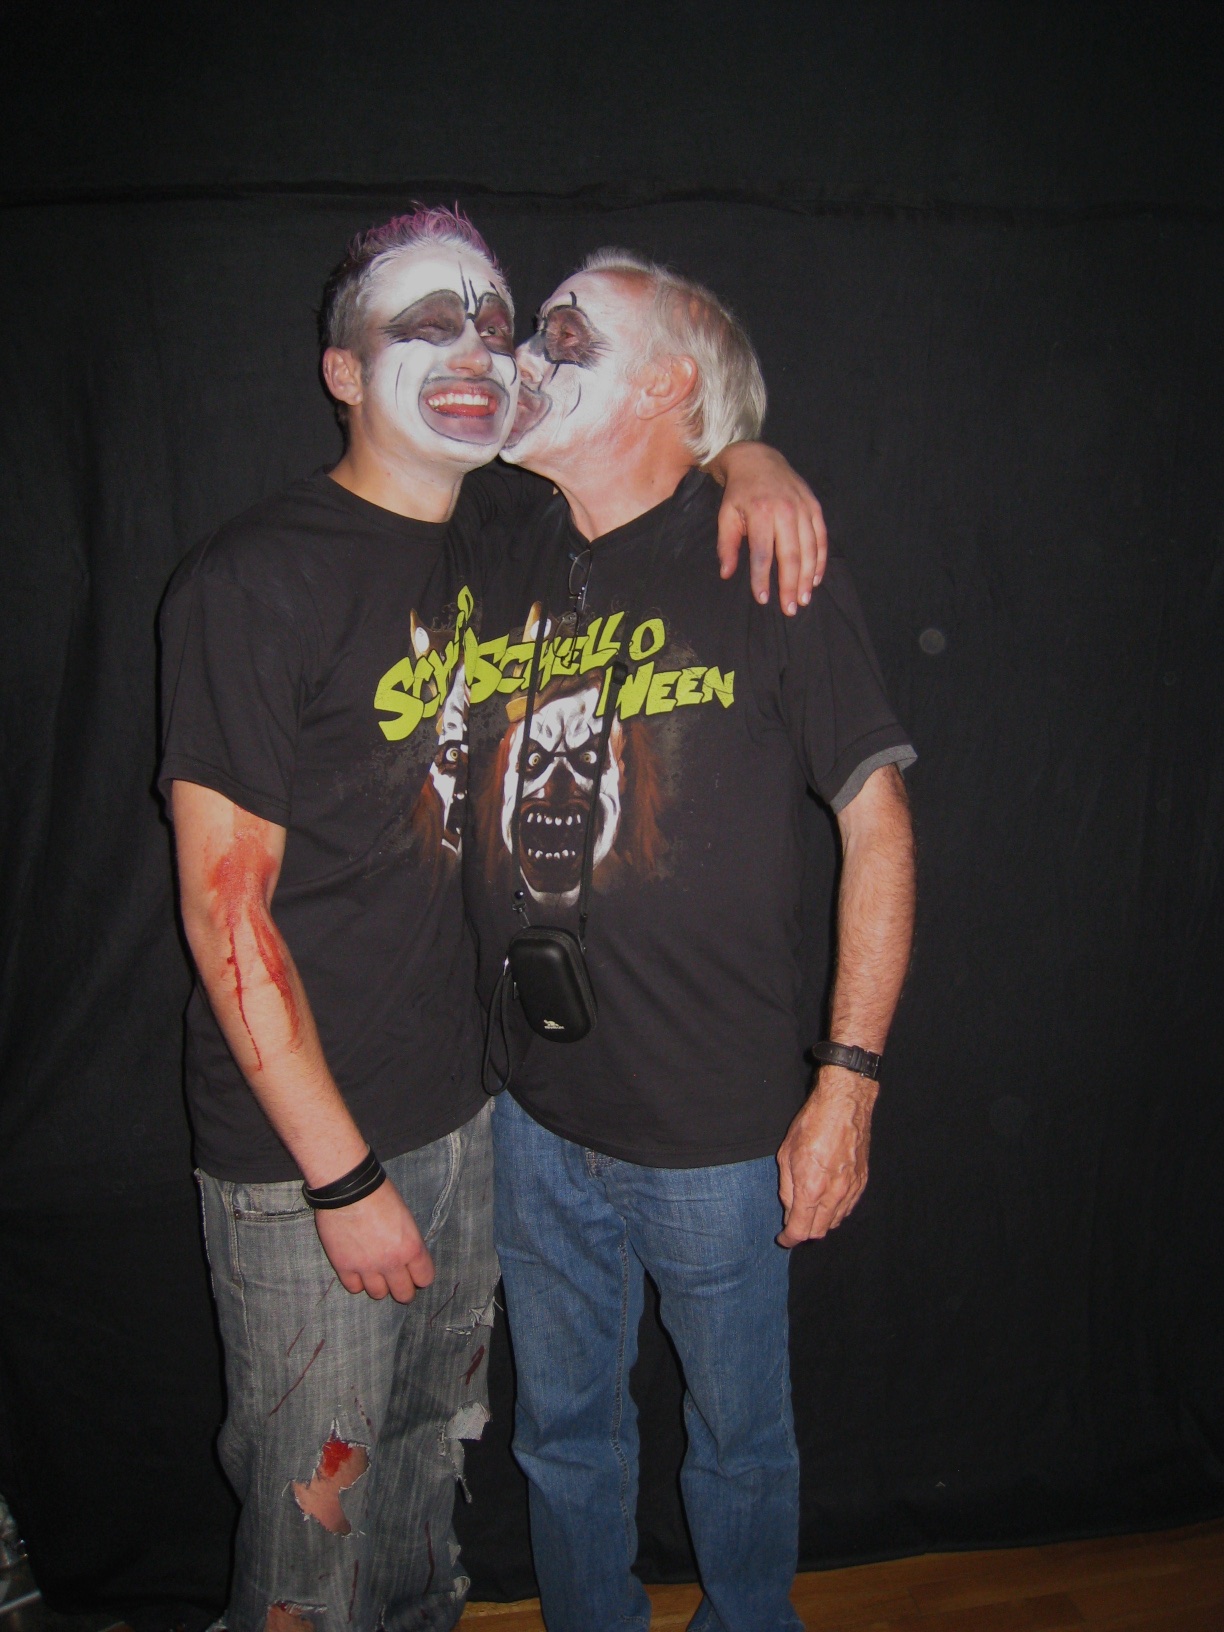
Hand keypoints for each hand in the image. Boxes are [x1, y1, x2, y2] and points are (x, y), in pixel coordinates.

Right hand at [314, 1180, 435, 1301]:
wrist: (349, 1189)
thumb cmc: (380, 1194)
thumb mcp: (405, 1217)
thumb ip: (408, 1242)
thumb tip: (407, 1257)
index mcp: (411, 1248)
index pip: (424, 1278)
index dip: (420, 1276)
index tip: (415, 1273)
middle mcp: (391, 1262)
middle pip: (403, 1294)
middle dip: (403, 1289)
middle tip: (397, 1280)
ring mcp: (367, 1267)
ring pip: (378, 1294)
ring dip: (379, 1285)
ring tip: (375, 1273)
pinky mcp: (344, 1267)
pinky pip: (354, 1288)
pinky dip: (356, 1282)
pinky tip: (357, 1270)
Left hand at [712, 442, 827, 614]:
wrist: (758, 459)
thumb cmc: (739, 493)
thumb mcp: (725, 515)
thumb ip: (726, 545)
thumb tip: (726, 573)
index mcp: (761, 512)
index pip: (762, 553)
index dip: (762, 578)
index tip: (762, 599)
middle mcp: (785, 510)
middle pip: (790, 555)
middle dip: (790, 585)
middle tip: (790, 608)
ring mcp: (803, 508)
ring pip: (809, 549)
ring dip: (808, 578)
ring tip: (804, 599)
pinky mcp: (814, 507)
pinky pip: (821, 538)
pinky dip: (819, 560)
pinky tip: (815, 579)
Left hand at [776, 1067, 876, 1244]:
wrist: (844, 1106)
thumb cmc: (812, 1125)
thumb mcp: (786, 1155)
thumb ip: (787, 1188)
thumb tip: (789, 1210)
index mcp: (811, 1189)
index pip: (801, 1229)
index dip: (790, 1239)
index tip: (784, 1239)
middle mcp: (834, 1194)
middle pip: (819, 1231)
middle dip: (804, 1232)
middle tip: (793, 1225)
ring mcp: (851, 1189)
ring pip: (836, 1221)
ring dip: (821, 1223)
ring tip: (809, 1213)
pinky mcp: (862, 1182)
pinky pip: (848, 1208)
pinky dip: (836, 1212)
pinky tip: (827, 1203)